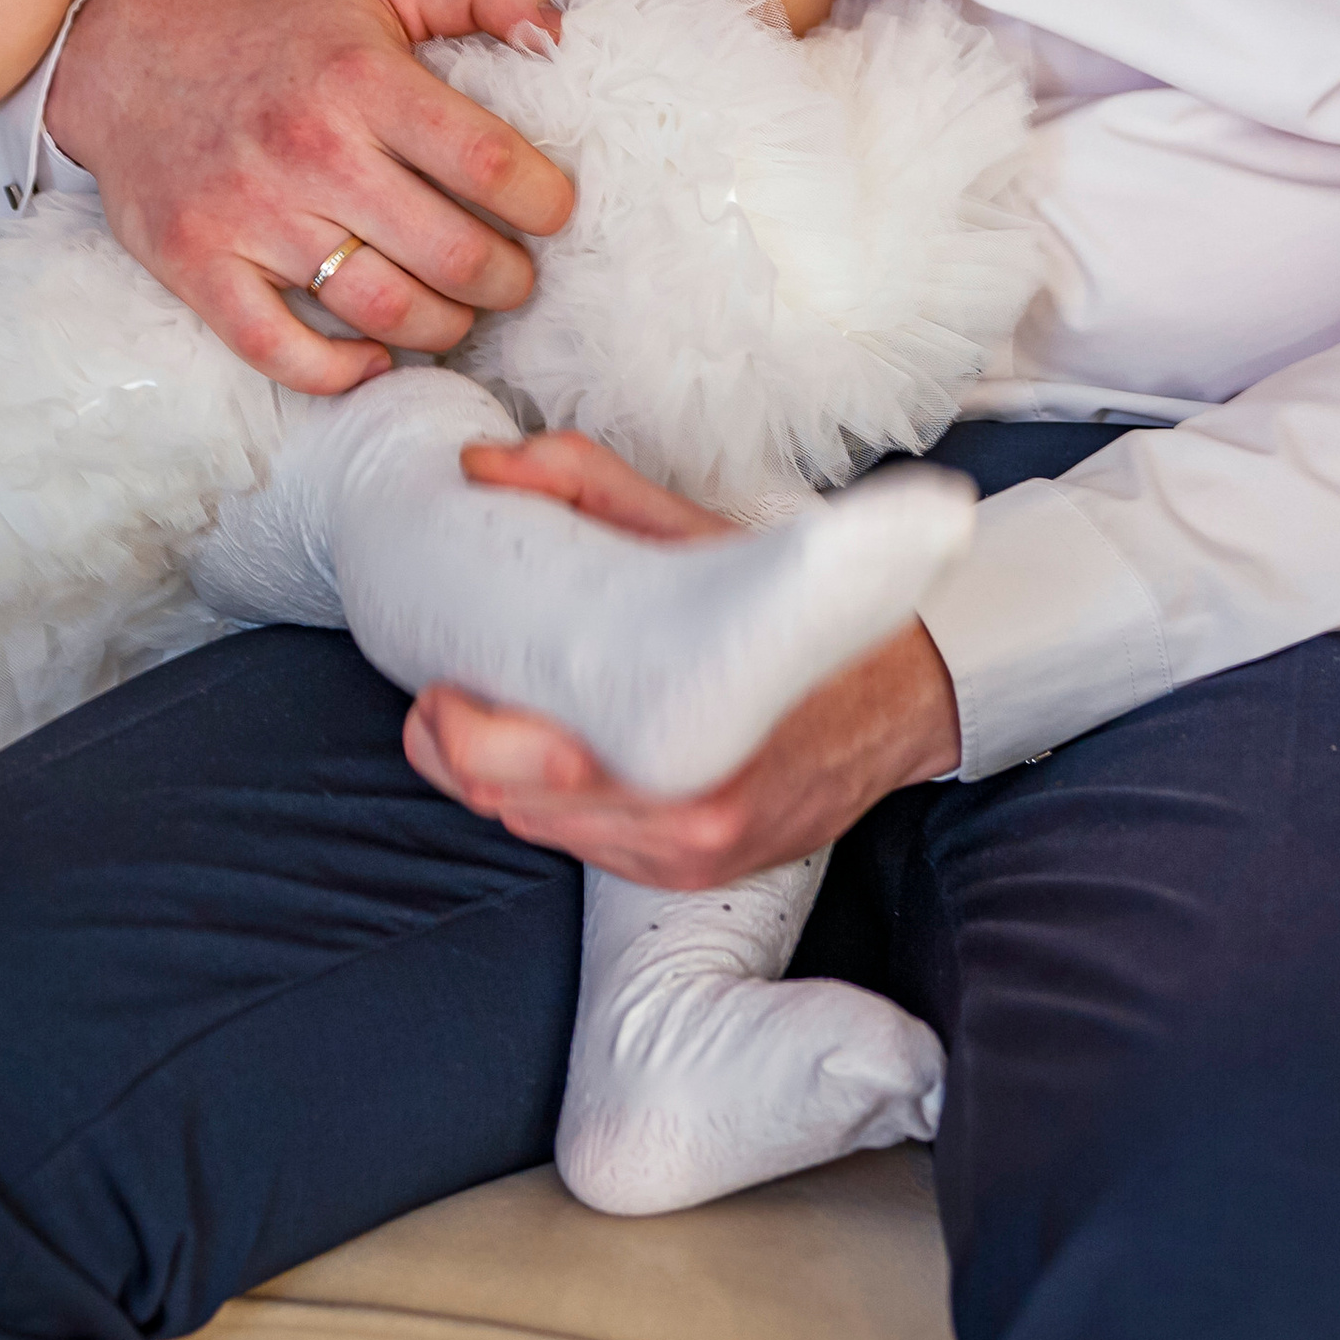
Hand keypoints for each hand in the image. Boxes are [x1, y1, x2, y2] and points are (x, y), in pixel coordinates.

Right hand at [47, 0, 574, 391]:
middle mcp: (309, 149)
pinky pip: (280, 351)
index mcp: (361, 79)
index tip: (551, 211)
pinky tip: (375, 358)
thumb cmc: (280, 30)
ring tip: (459, 311)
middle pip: (450, 254)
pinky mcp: (198, 264)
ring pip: (383, 310)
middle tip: (514, 276)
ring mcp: (249, 215)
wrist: (131, 54)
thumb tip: (556, 36)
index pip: (487, 163)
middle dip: (507, 280)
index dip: (543, 202)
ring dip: (444, 327)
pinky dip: (340, 372)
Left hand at [401, 433, 963, 886]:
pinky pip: (595, 850)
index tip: (435, 686)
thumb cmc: (793, 613)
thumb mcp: (695, 536)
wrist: (904, 694)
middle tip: (435, 702)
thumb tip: (480, 466)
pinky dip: (561, 807)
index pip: (529, 771)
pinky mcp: (698, 873)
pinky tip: (558, 759)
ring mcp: (691, 854)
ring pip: (548, 832)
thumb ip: (587, 489)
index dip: (458, 737)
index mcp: (685, 738)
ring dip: (503, 785)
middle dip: (458, 758)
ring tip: (482, 721)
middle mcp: (686, 816)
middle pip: (520, 808)